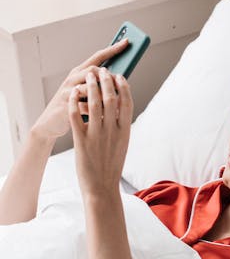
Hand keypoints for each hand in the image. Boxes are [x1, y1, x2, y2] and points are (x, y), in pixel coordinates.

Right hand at [32, 39, 128, 141]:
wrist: (50, 123)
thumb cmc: (72, 106)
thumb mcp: (84, 92)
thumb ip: (98, 84)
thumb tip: (121, 81)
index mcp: (79, 72)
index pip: (98, 56)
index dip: (112, 49)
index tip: (127, 41)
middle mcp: (72, 78)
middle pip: (94, 70)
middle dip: (109, 77)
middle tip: (120, 86)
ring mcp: (67, 91)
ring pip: (90, 87)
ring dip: (104, 95)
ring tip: (114, 103)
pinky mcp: (66, 105)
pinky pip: (85, 106)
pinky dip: (98, 111)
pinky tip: (106, 115)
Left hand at [69, 67, 133, 197]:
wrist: (102, 187)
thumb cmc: (112, 164)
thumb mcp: (122, 143)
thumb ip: (120, 124)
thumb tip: (118, 104)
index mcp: (125, 131)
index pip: (127, 102)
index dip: (123, 86)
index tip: (119, 75)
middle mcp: (112, 131)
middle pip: (110, 98)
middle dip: (106, 80)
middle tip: (102, 71)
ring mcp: (97, 135)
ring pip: (94, 103)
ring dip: (91, 85)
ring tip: (89, 75)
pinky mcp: (81, 140)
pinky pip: (76, 115)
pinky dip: (75, 101)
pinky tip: (73, 93)